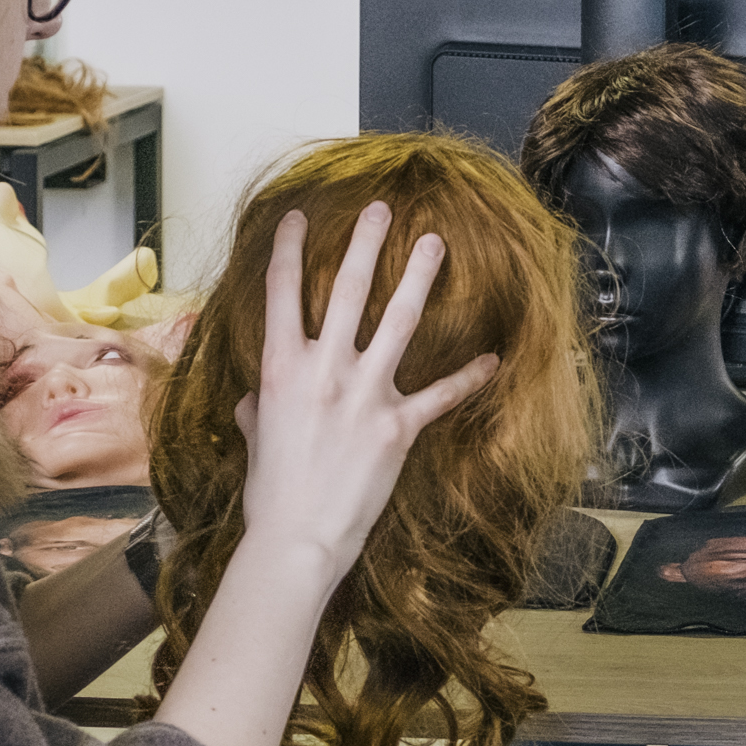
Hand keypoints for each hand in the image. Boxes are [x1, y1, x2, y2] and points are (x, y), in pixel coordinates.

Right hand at [234, 204, 497, 585]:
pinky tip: (492, 360)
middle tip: (380, 208)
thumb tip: (253, 401)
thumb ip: (259, 408)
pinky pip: (440, 395)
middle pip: (349, 289)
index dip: (289, 250)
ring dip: (419, 278)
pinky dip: (468, 379)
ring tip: (434, 244)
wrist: (297, 537)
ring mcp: (365, 394)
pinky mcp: (399, 426)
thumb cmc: (271, 491)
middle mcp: (324, 369)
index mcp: (280, 367)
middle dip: (365, 243)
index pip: (281, 293)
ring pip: (399, 321)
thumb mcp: (256, 437)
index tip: (298, 218)